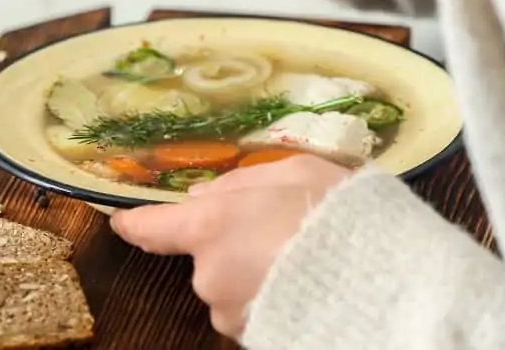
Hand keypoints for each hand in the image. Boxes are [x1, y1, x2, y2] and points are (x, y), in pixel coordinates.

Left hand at [110, 155, 352, 339]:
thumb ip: (241, 183)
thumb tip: (202, 195)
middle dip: (235, 242)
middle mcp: (209, 276)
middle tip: (285, 227)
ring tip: (308, 258)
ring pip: (232, 284)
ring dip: (257, 272)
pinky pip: (255, 308)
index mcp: (211, 226)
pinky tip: (309, 284)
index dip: (135, 221)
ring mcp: (231, 314)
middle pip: (207, 254)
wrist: (382, 283)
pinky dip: (273, 296)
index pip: (151, 226)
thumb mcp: (295, 172)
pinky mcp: (256, 338)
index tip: (122, 219)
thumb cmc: (338, 216)